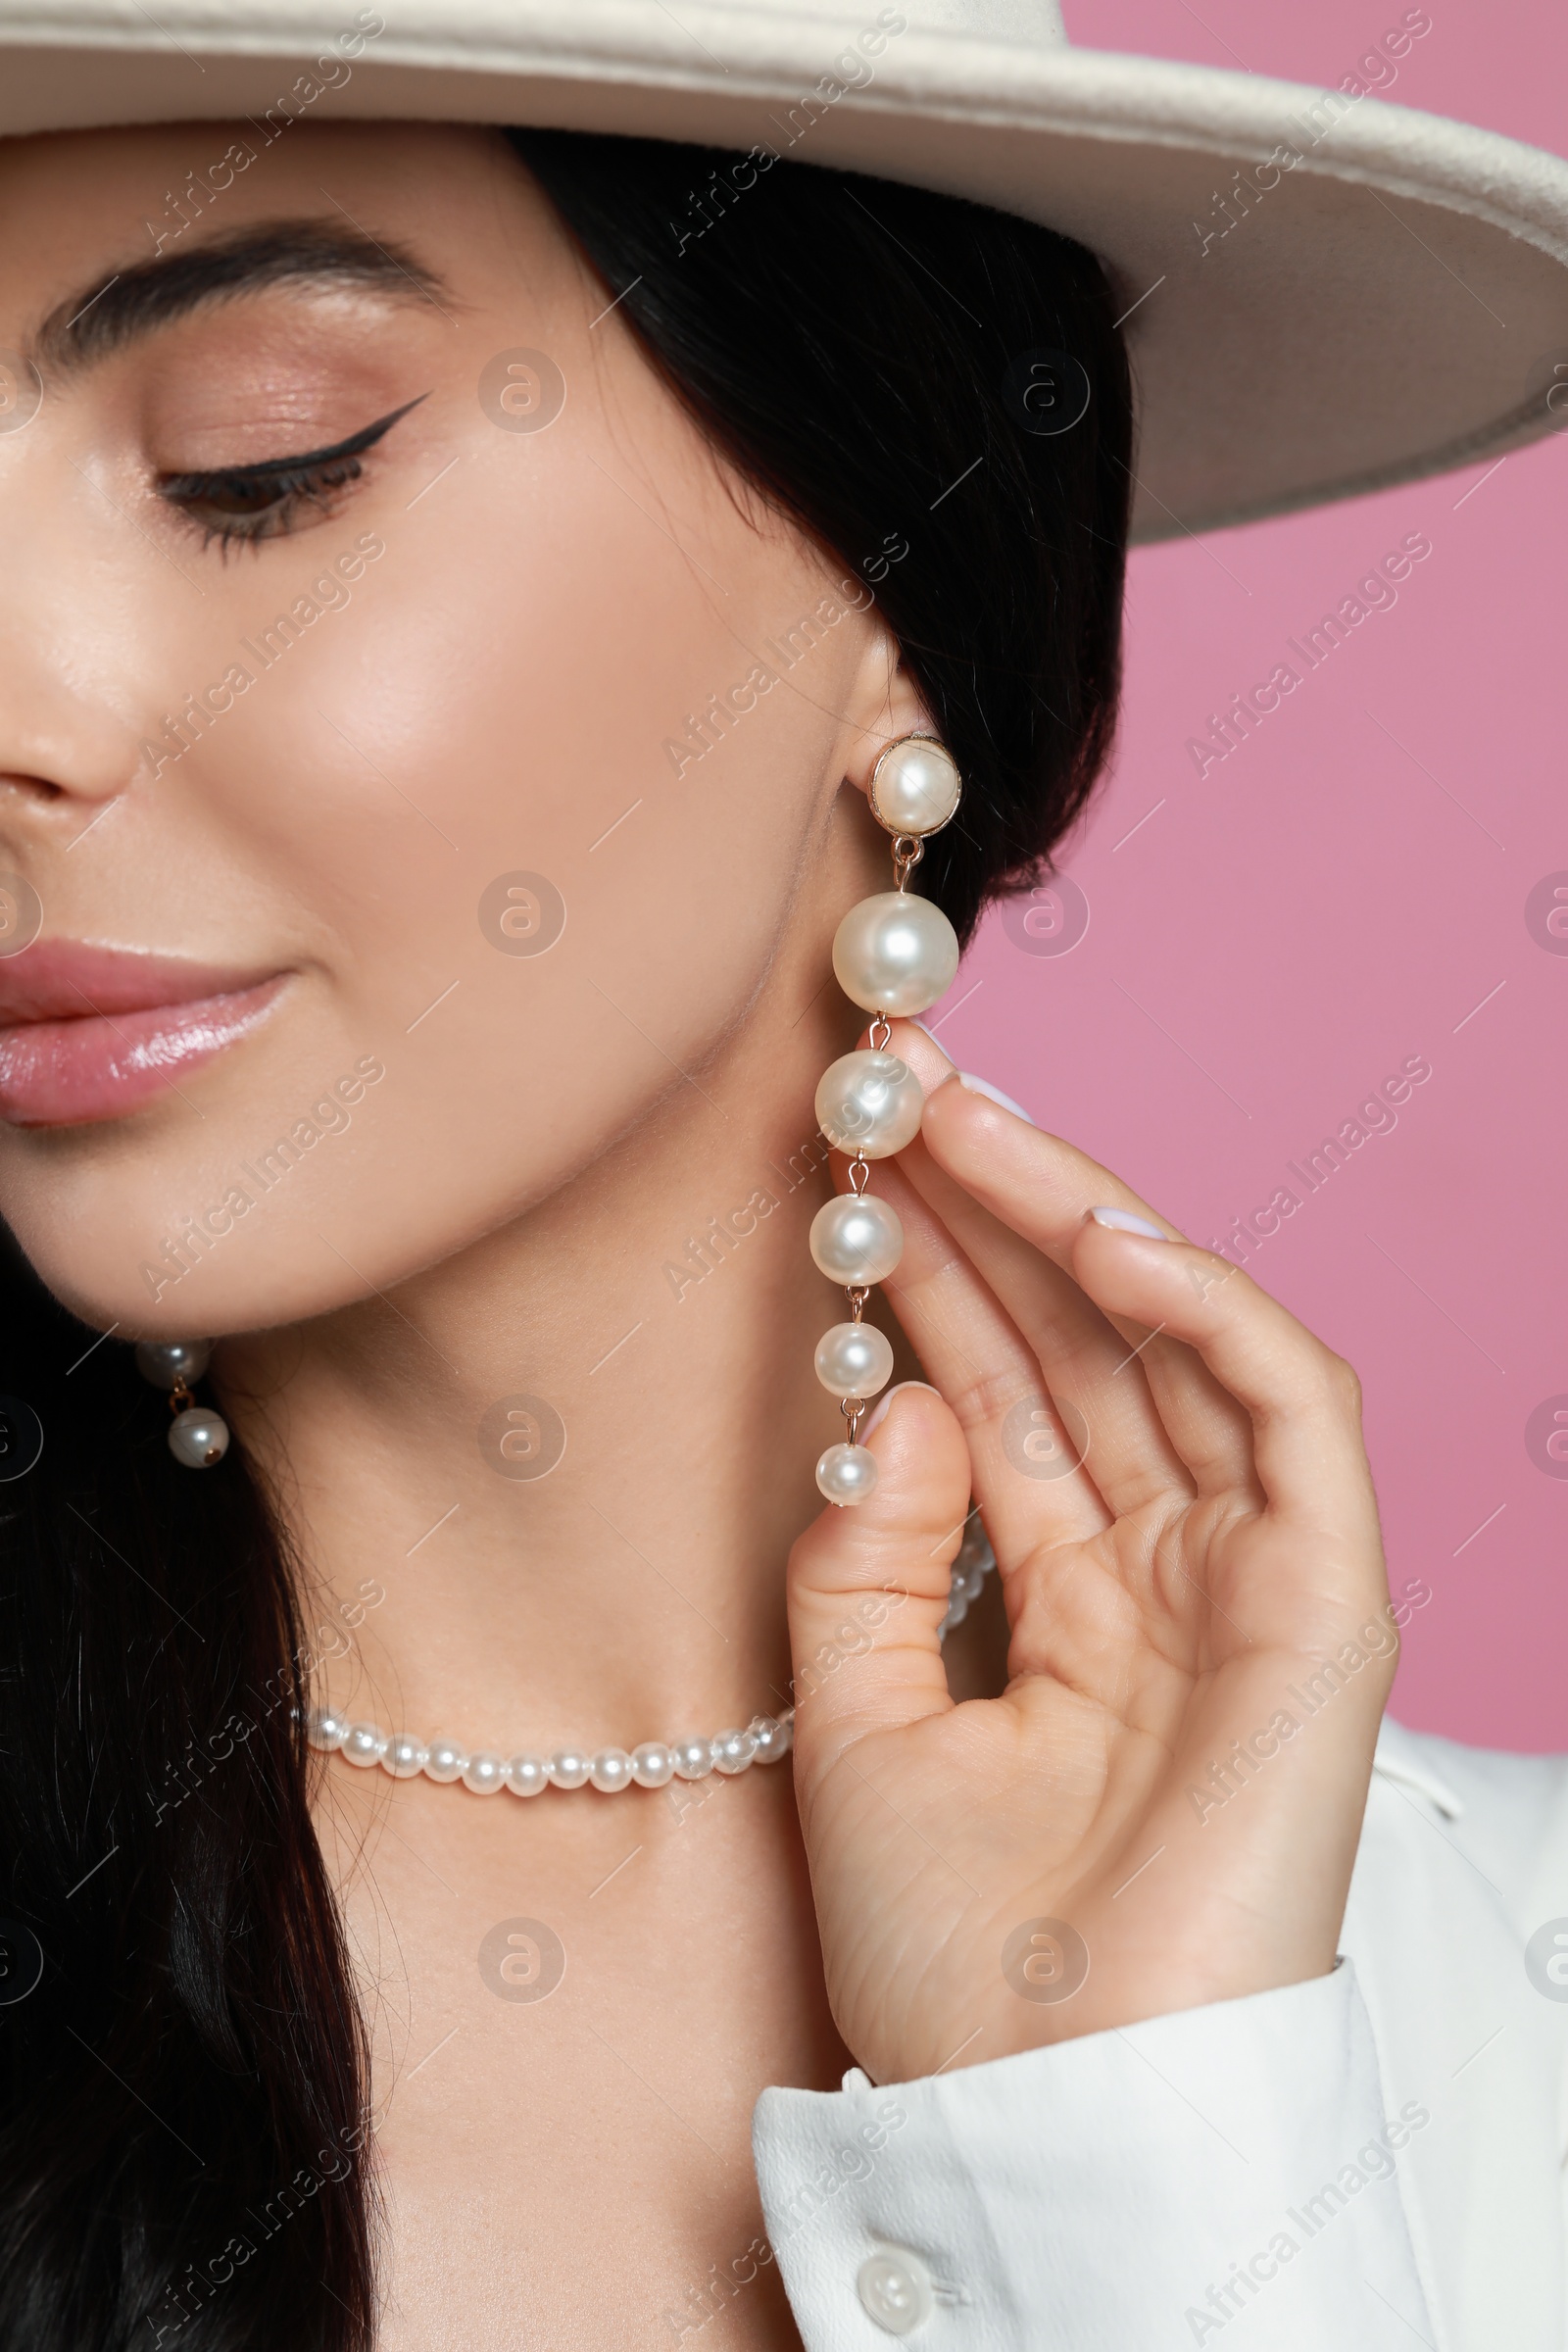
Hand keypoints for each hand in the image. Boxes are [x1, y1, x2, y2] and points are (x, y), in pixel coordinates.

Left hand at [786, 1020, 1396, 2085]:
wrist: (1040, 2110)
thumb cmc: (949, 1955)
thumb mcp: (850, 1719)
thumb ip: (866, 1550)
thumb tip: (896, 1395)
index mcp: (1064, 1603)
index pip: (1002, 1389)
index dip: (929, 1271)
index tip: (844, 1165)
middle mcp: (1161, 1573)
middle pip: (1081, 1342)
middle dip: (989, 1208)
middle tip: (892, 1088)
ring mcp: (1248, 1580)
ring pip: (1175, 1343)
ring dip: (1072, 1218)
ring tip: (956, 1119)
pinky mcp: (1326, 1604)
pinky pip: (1288, 1413)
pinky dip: (1206, 1309)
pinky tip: (1098, 1231)